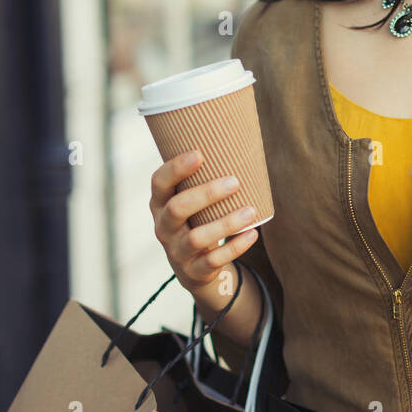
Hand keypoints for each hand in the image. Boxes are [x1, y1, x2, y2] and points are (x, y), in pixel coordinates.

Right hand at [150, 150, 261, 291]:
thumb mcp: (192, 203)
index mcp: (160, 204)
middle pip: (178, 208)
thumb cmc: (197, 222)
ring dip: (226, 223)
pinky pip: (213, 261)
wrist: (194, 269)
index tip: (200, 154)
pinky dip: (235, 247)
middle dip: (206, 194)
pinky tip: (253, 234)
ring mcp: (176, 251)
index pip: (159, 183)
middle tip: (234, 181)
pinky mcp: (193, 271)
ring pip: (197, 238)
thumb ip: (204, 179)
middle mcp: (163, 227)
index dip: (176, 169)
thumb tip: (240, 140)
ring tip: (251, 210)